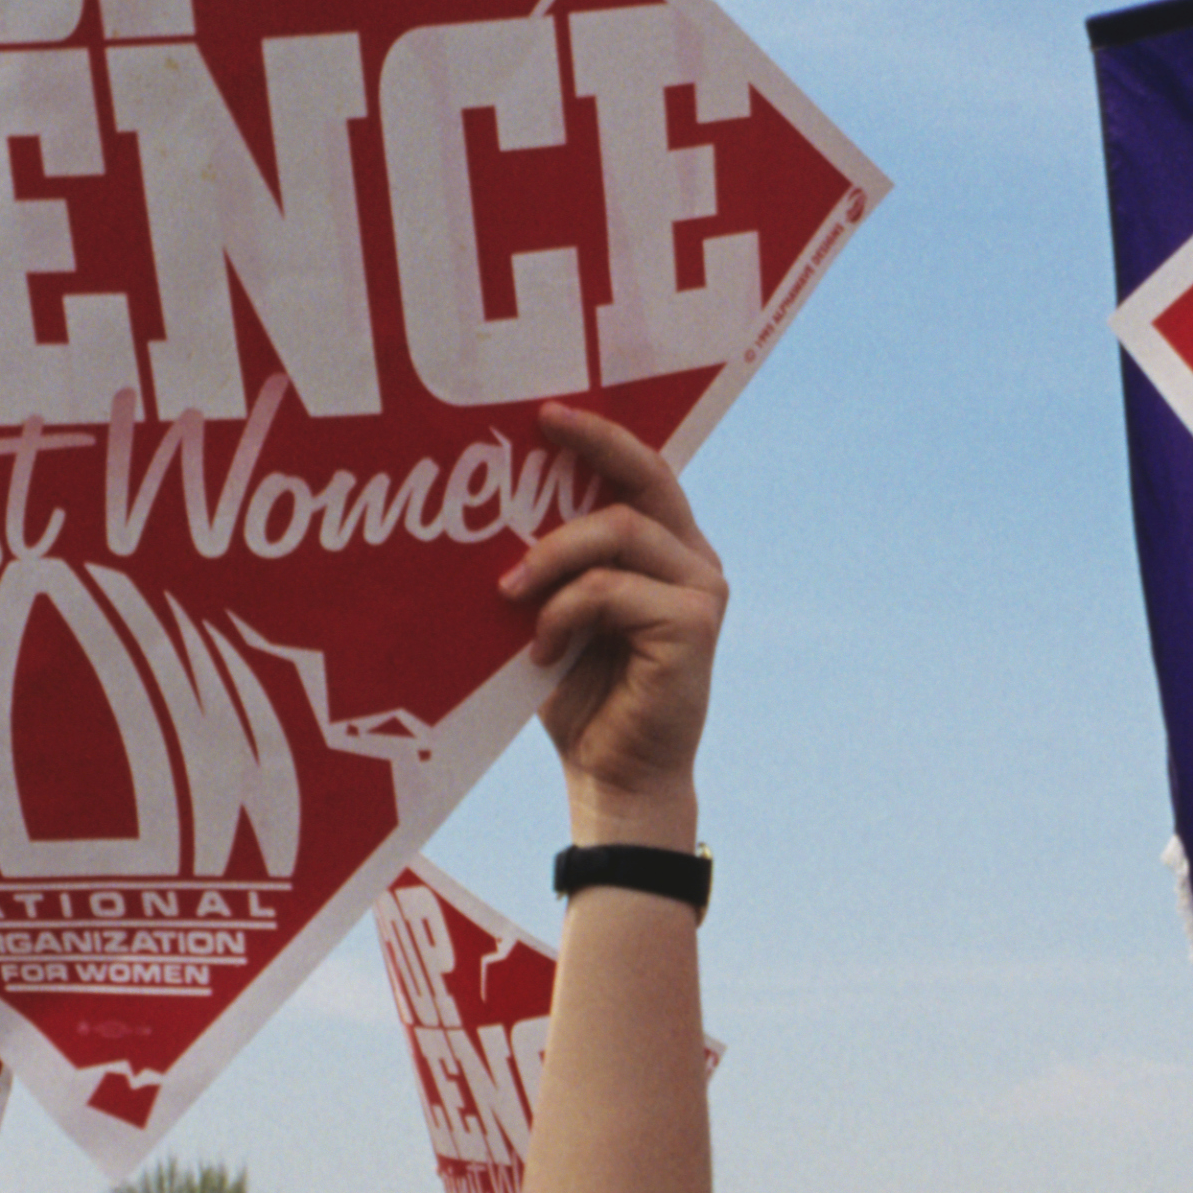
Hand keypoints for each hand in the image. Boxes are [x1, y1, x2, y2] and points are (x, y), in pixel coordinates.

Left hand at [500, 407, 720, 827]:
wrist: (614, 779)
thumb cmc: (579, 699)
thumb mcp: (557, 613)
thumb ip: (554, 564)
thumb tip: (491, 503)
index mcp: (666, 552)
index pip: (643, 473)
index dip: (601, 437)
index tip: (546, 414)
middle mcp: (694, 561)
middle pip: (645, 479)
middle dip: (592, 446)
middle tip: (537, 431)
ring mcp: (701, 591)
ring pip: (617, 532)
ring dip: (551, 557)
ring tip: (509, 595)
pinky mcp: (693, 625)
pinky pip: (610, 588)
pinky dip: (564, 611)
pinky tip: (543, 648)